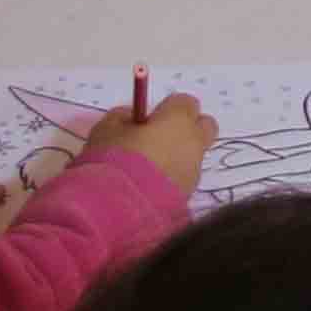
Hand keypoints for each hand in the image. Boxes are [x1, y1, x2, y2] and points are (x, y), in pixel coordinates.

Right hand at [80, 93, 217, 187]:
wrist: (121, 208)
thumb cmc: (114, 158)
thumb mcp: (106, 129)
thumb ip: (123, 117)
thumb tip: (131, 118)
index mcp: (178, 119)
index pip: (186, 102)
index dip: (167, 109)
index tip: (148, 120)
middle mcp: (194, 142)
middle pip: (204, 126)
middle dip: (187, 128)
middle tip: (158, 138)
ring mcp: (194, 171)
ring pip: (194, 156)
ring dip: (178, 157)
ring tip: (148, 169)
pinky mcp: (190, 196)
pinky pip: (185, 178)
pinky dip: (172, 178)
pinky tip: (149, 187)